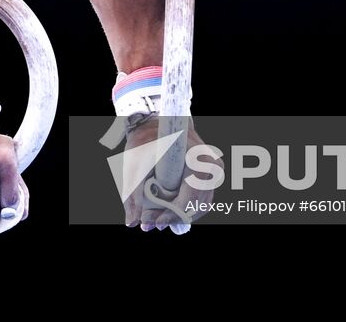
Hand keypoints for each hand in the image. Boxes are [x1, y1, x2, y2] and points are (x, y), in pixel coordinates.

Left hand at [122, 116, 221, 231]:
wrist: (154, 122)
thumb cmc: (145, 140)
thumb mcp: (134, 164)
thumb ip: (134, 194)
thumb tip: (132, 222)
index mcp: (198, 159)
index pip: (191, 196)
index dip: (173, 212)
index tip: (155, 222)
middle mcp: (211, 166)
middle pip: (198, 204)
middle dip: (174, 216)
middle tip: (150, 222)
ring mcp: (213, 171)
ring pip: (201, 204)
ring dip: (179, 215)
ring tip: (154, 218)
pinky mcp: (208, 175)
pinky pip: (200, 199)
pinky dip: (185, 208)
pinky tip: (166, 212)